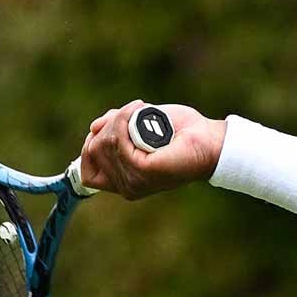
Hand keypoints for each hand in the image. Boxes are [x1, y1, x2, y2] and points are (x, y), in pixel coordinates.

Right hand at [77, 100, 224, 198]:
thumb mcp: (140, 127)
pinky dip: (124, 121)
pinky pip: (118, 141)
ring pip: (103, 144)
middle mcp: (127, 187)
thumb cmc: (180, 134)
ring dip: (118, 119)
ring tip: (140, 108)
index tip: (104, 127)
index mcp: (125, 182)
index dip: (90, 146)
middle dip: (108, 125)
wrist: (210, 140)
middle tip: (133, 111)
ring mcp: (134, 182)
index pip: (87, 174)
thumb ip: (116, 128)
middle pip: (93, 151)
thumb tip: (94, 127)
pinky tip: (140, 111)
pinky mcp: (144, 171)